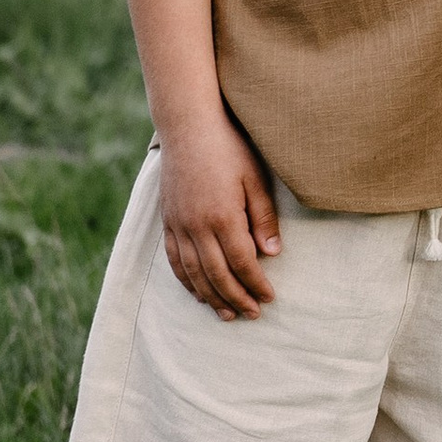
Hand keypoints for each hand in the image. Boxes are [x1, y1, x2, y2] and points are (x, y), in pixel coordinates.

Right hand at [157, 111, 281, 319]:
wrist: (188, 126)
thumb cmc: (229, 147)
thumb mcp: (255, 177)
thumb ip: (263, 217)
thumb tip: (273, 254)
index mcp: (223, 216)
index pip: (242, 262)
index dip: (256, 284)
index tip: (269, 298)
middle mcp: (197, 226)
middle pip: (217, 274)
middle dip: (236, 298)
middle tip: (252, 315)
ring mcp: (179, 225)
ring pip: (194, 273)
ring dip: (211, 297)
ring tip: (226, 314)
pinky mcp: (168, 221)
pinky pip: (174, 260)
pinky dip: (186, 281)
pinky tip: (197, 292)